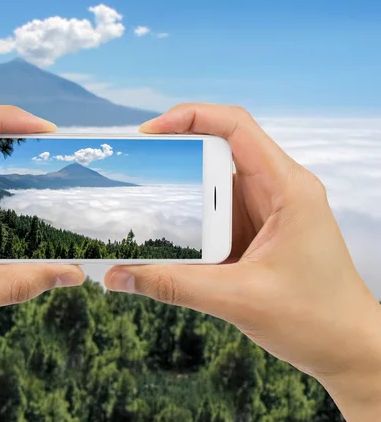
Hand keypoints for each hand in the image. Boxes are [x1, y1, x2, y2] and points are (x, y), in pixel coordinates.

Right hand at [105, 103, 380, 420]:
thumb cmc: (315, 319)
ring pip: (217, 181)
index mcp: (287, 189)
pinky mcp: (258, 230)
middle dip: (176, 152)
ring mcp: (268, 210)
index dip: (189, 117)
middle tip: (136, 165)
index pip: (235, 127)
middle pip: (220, 149)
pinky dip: (192, 215)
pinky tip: (169, 228)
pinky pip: (219, 210)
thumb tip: (118, 276)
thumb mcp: (238, 299)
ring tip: (143, 195)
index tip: (148, 133)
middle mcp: (278, 190)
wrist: (347, 347)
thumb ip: (174, 285)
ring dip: (182, 187)